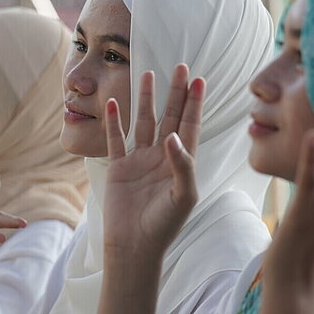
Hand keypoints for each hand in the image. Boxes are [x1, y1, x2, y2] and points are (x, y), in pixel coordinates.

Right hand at [103, 65, 205, 262]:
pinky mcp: (118, 167)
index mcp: (181, 163)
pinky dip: (114, 122)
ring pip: (143, 122)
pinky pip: (116, 139)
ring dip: (146, 99)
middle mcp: (161, 157)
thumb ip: (182, 165)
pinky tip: (114, 103)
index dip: (195, 103)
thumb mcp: (182, 196)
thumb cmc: (164, 225)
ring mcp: (139, 160)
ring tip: (148, 75)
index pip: (190, 126)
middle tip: (180, 67)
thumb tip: (173, 136)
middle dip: (175, 93)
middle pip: (169, 117)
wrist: (133, 246)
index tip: (199, 80)